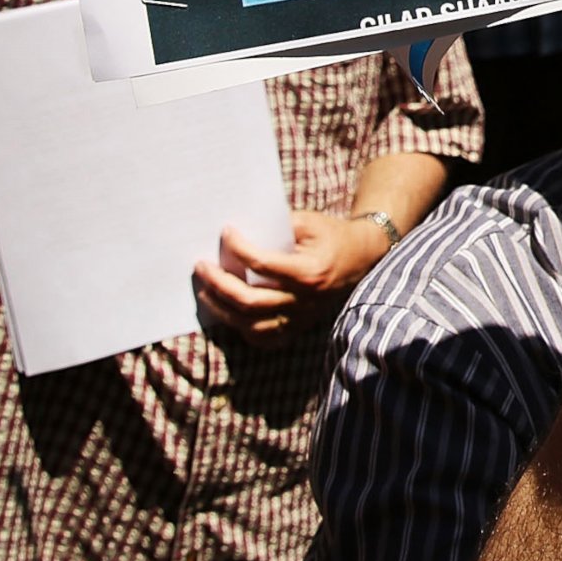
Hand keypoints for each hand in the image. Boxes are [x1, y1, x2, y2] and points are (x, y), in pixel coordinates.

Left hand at [193, 209, 391, 340]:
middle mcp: (304, 300)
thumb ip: (278, 224)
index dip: (239, 248)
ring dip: (222, 309)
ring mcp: (300, 318)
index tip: (225, 232)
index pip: (263, 264)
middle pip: (250, 300)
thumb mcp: (310, 222)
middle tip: (201, 266)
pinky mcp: (297, 327)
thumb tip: (240, 230)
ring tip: (204, 291)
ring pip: (251, 325)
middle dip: (219, 283)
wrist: (361, 258)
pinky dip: (241, 329)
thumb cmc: (332, 236)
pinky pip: (264, 338)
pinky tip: (227, 313)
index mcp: (310, 272)